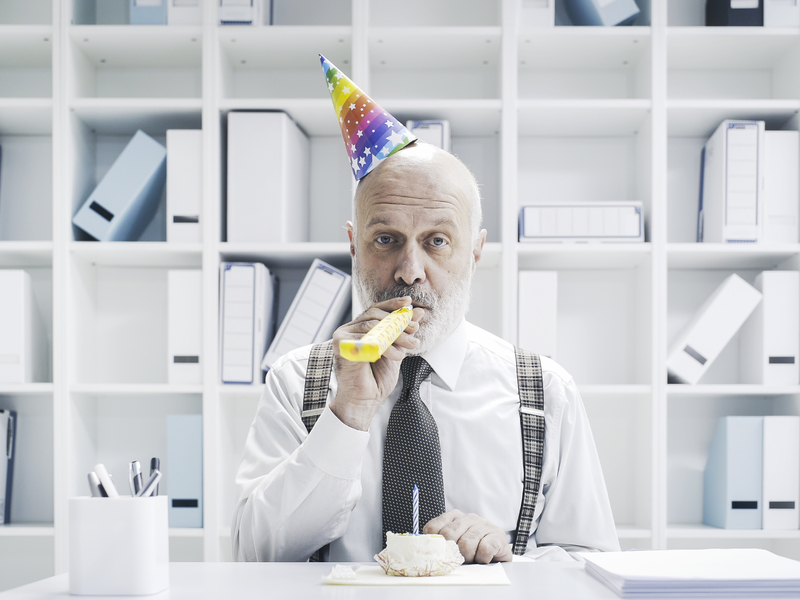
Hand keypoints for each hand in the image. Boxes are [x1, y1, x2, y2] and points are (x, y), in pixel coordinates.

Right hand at [329, 296, 422, 430]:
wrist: (365, 401)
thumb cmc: (377, 378)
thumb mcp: (396, 349)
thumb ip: (404, 331)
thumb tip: (418, 312)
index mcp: (360, 328)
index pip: (376, 309)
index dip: (392, 305)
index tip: (409, 303)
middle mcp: (350, 330)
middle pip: (375, 315)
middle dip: (399, 321)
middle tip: (414, 331)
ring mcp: (343, 336)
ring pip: (373, 325)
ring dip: (396, 335)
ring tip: (409, 346)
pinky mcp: (341, 345)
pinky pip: (366, 338)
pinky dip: (384, 345)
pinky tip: (395, 355)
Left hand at [423, 509, 512, 563]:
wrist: (499, 551)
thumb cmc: (474, 548)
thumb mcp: (454, 543)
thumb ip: (440, 543)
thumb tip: (424, 552)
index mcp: (454, 516)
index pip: (433, 527)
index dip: (434, 544)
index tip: (439, 554)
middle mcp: (468, 517)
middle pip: (448, 535)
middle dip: (451, 553)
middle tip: (458, 559)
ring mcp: (484, 524)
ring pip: (466, 544)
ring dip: (468, 557)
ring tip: (473, 559)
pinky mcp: (497, 535)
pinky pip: (484, 549)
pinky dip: (482, 558)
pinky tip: (484, 558)